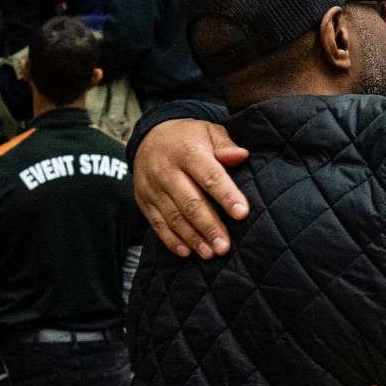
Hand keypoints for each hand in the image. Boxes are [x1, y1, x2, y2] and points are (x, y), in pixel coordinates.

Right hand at [134, 119, 249, 257]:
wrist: (150, 136)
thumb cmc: (189, 138)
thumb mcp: (209, 132)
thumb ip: (225, 145)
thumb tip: (241, 155)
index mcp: (187, 152)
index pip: (209, 176)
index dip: (226, 195)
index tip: (242, 213)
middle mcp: (166, 171)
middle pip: (190, 202)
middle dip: (209, 226)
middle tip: (225, 246)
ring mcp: (152, 187)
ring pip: (173, 217)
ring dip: (192, 237)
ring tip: (210, 253)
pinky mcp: (143, 200)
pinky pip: (157, 224)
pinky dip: (171, 240)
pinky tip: (187, 251)